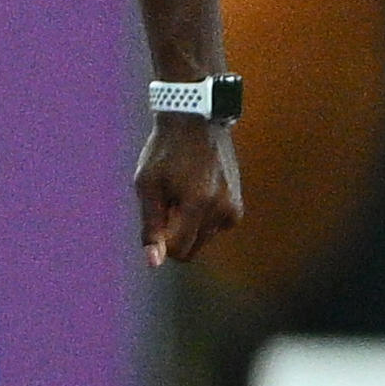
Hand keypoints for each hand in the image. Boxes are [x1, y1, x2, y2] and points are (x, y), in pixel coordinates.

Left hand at [138, 116, 240, 269]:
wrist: (196, 122)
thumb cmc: (165, 152)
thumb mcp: (147, 185)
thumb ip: (151, 225)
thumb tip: (154, 262)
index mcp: (199, 204)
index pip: (178, 250)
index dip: (160, 240)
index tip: (156, 212)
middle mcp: (222, 210)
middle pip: (190, 250)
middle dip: (174, 234)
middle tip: (167, 201)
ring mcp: (233, 209)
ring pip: (201, 241)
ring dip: (186, 225)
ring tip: (181, 192)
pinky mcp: (237, 208)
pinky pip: (212, 230)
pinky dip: (199, 219)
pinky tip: (195, 191)